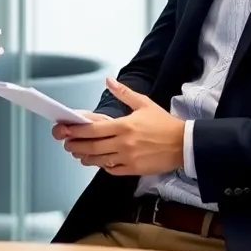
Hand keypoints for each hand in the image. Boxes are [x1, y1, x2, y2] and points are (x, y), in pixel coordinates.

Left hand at [56, 78, 184, 175]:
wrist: (184, 144)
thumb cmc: (164, 123)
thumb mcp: (144, 103)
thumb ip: (124, 93)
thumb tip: (109, 81)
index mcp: (124, 126)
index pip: (93, 130)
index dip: (76, 131)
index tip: (66, 130)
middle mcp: (123, 143)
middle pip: (92, 146)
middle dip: (76, 145)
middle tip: (67, 143)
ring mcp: (128, 158)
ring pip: (99, 160)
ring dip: (86, 157)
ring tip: (79, 153)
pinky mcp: (134, 169)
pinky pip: (112, 170)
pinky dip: (103, 166)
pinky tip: (99, 161)